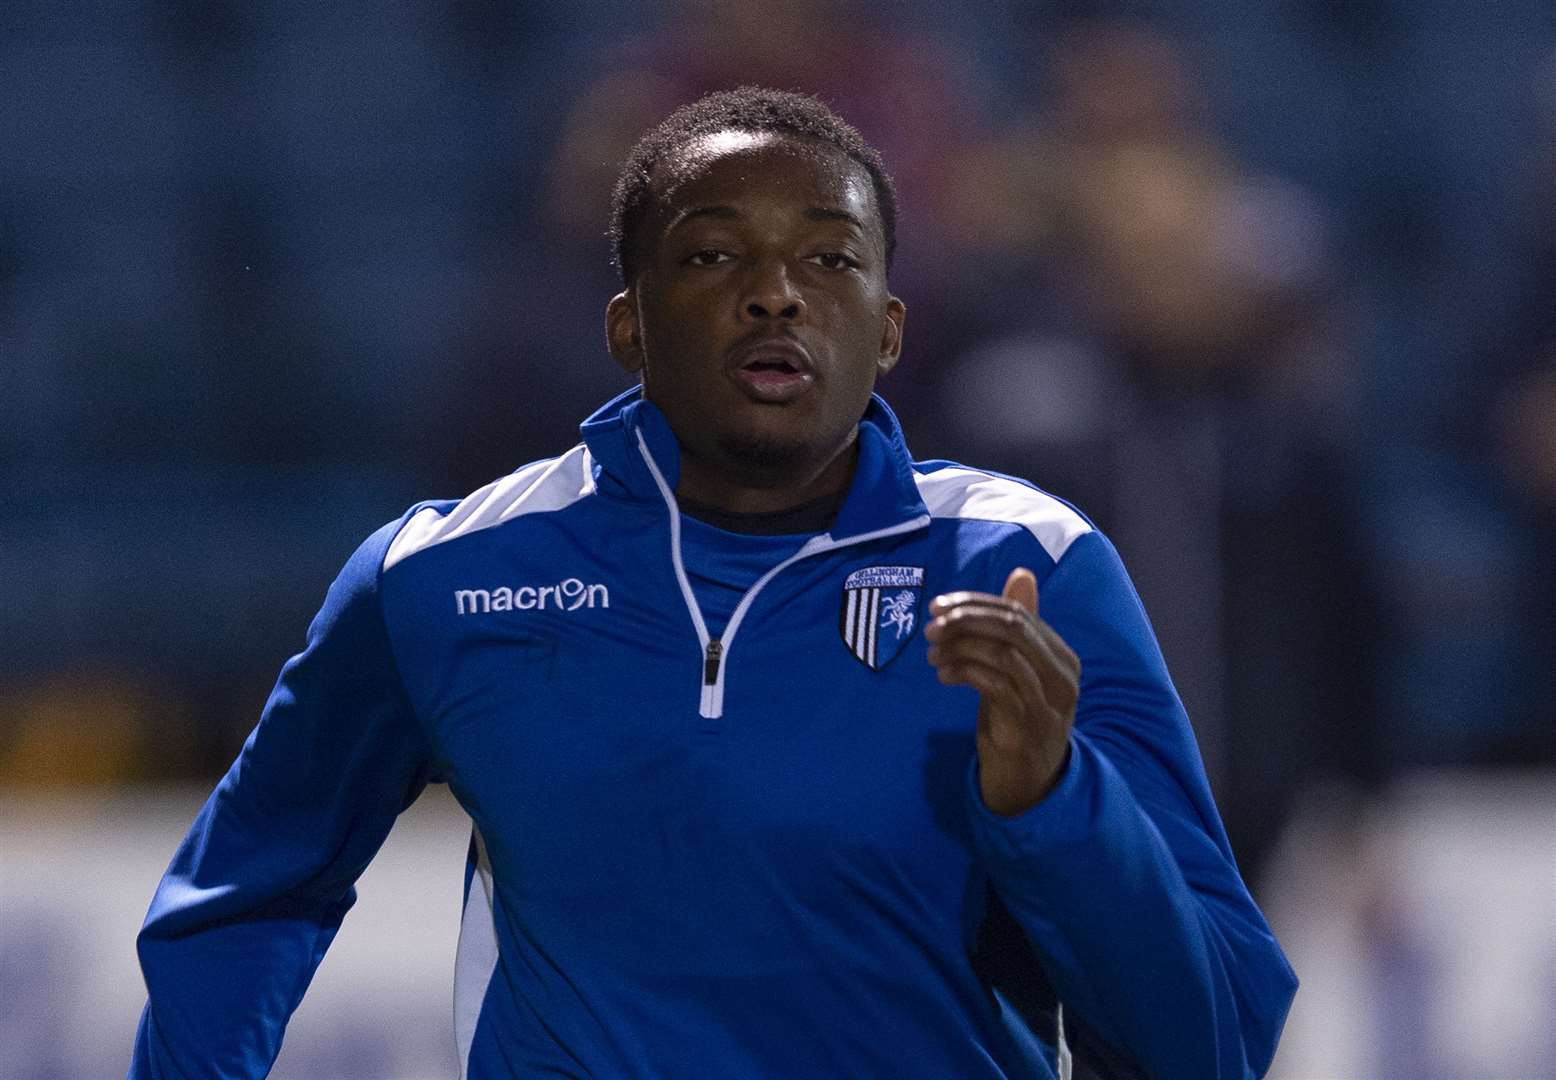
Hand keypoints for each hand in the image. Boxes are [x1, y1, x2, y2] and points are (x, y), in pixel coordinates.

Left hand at [925, 567, 1079, 815]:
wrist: (1029, 783)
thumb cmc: (1020, 718)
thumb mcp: (1021, 669)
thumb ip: (1020, 626)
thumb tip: (1022, 574)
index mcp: (1062, 656)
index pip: (1017, 613)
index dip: (975, 603)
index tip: (938, 606)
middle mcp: (1063, 676)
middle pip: (1012, 627)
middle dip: (966, 619)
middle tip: (931, 625)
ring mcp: (1048, 702)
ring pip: (1003, 653)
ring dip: (961, 645)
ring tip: (932, 651)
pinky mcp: (1027, 725)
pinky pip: (995, 684)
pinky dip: (964, 671)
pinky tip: (943, 674)